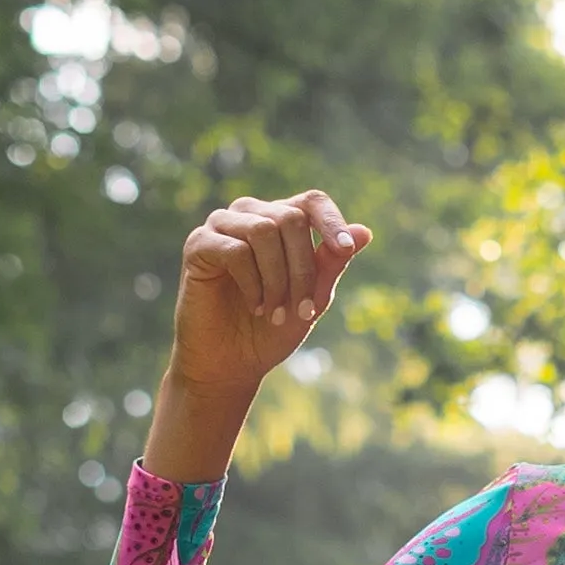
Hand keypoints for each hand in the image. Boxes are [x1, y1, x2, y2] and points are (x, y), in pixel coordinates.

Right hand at [167, 186, 369, 394]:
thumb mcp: (312, 297)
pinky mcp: (199, 244)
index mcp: (280, 221)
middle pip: (291, 219)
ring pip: (263, 230)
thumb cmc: (272, 329)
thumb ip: (332, 264)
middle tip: (303, 310)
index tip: (345, 250)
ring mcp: (221, 226)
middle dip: (303, 269)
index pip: (311, 202)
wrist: (231, 362)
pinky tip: (254, 306)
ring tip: (274, 311)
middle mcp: (250, 214)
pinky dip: (252, 283)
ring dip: (277, 278)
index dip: (332, 221)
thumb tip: (365, 231)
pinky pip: (235, 251)